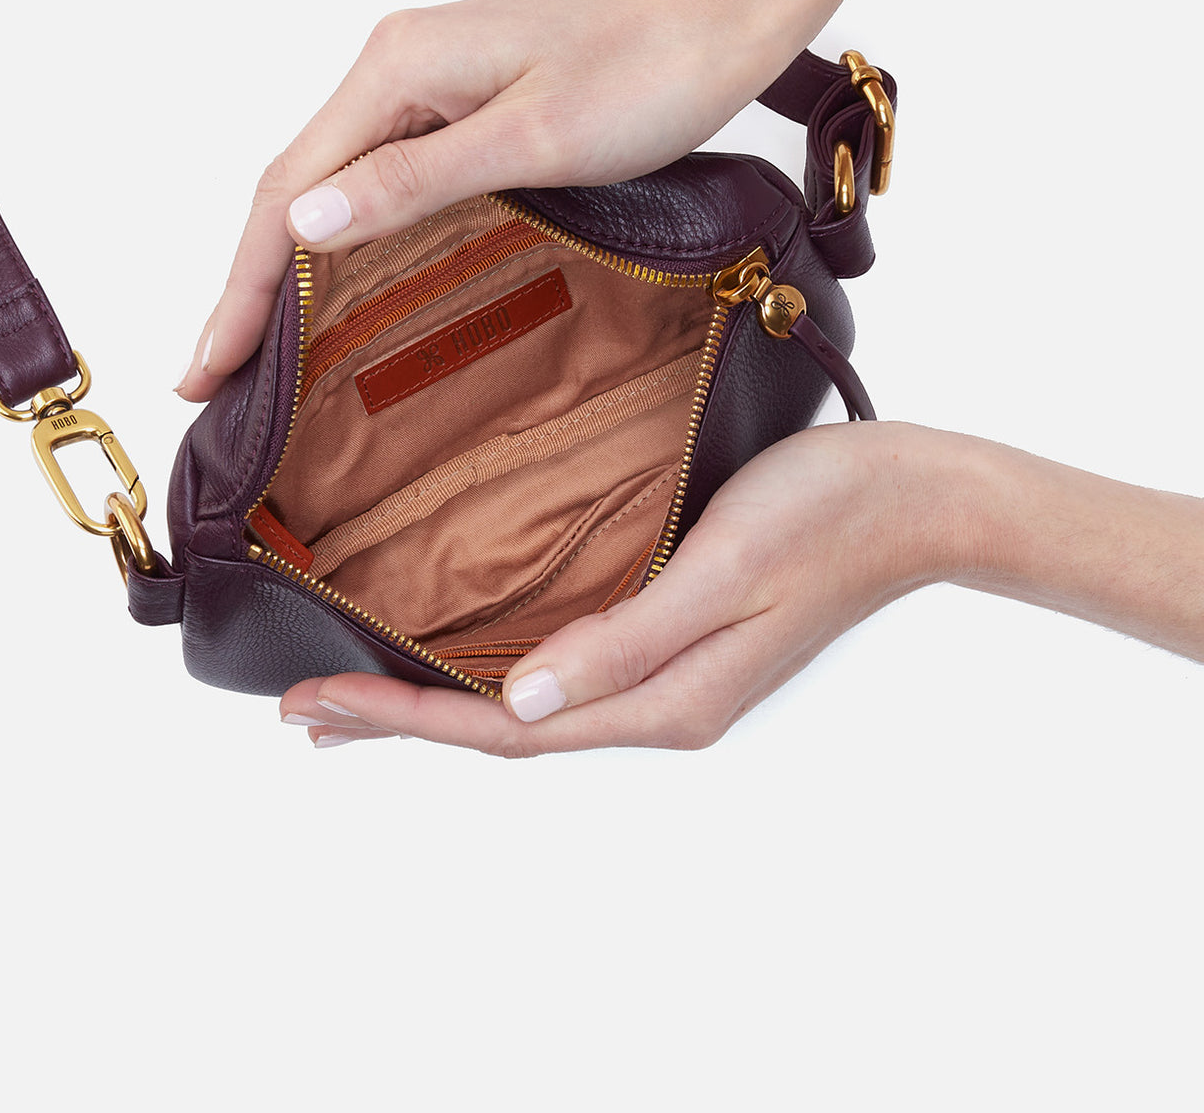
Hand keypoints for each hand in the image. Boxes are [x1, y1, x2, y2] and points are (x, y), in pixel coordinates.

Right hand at [175, 0, 832, 401]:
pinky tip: (327, 279)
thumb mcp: (533, 138)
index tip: (204, 370)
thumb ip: (414, 181)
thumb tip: (300, 226)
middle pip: (290, 188)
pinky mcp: (463, 100)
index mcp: (398, 68)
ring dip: (280, 264)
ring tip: (250, 348)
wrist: (732, 12)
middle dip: (242, 285)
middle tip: (209, 379)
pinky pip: (376, 176)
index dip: (237, 288)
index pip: (285, 194)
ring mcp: (428, 81)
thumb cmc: (654, 70)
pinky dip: (338, 236)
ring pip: (329, 184)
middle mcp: (397, 66)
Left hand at [279, 422, 950, 753]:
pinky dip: (494, 669)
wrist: (921, 496)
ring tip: (361, 699)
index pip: (506, 729)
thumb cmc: (831, 517)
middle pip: (504, 728)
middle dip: (400, 721)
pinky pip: (564, 669)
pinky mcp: (676, 636)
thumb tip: (520, 698)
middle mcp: (658, 701)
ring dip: (439, 701)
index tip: (315, 702)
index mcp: (664, 700)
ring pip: (527, 702)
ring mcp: (670, 675)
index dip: (404, 718)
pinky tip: (471, 654)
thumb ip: (624, 642)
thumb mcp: (725, 572)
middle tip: (304, 712)